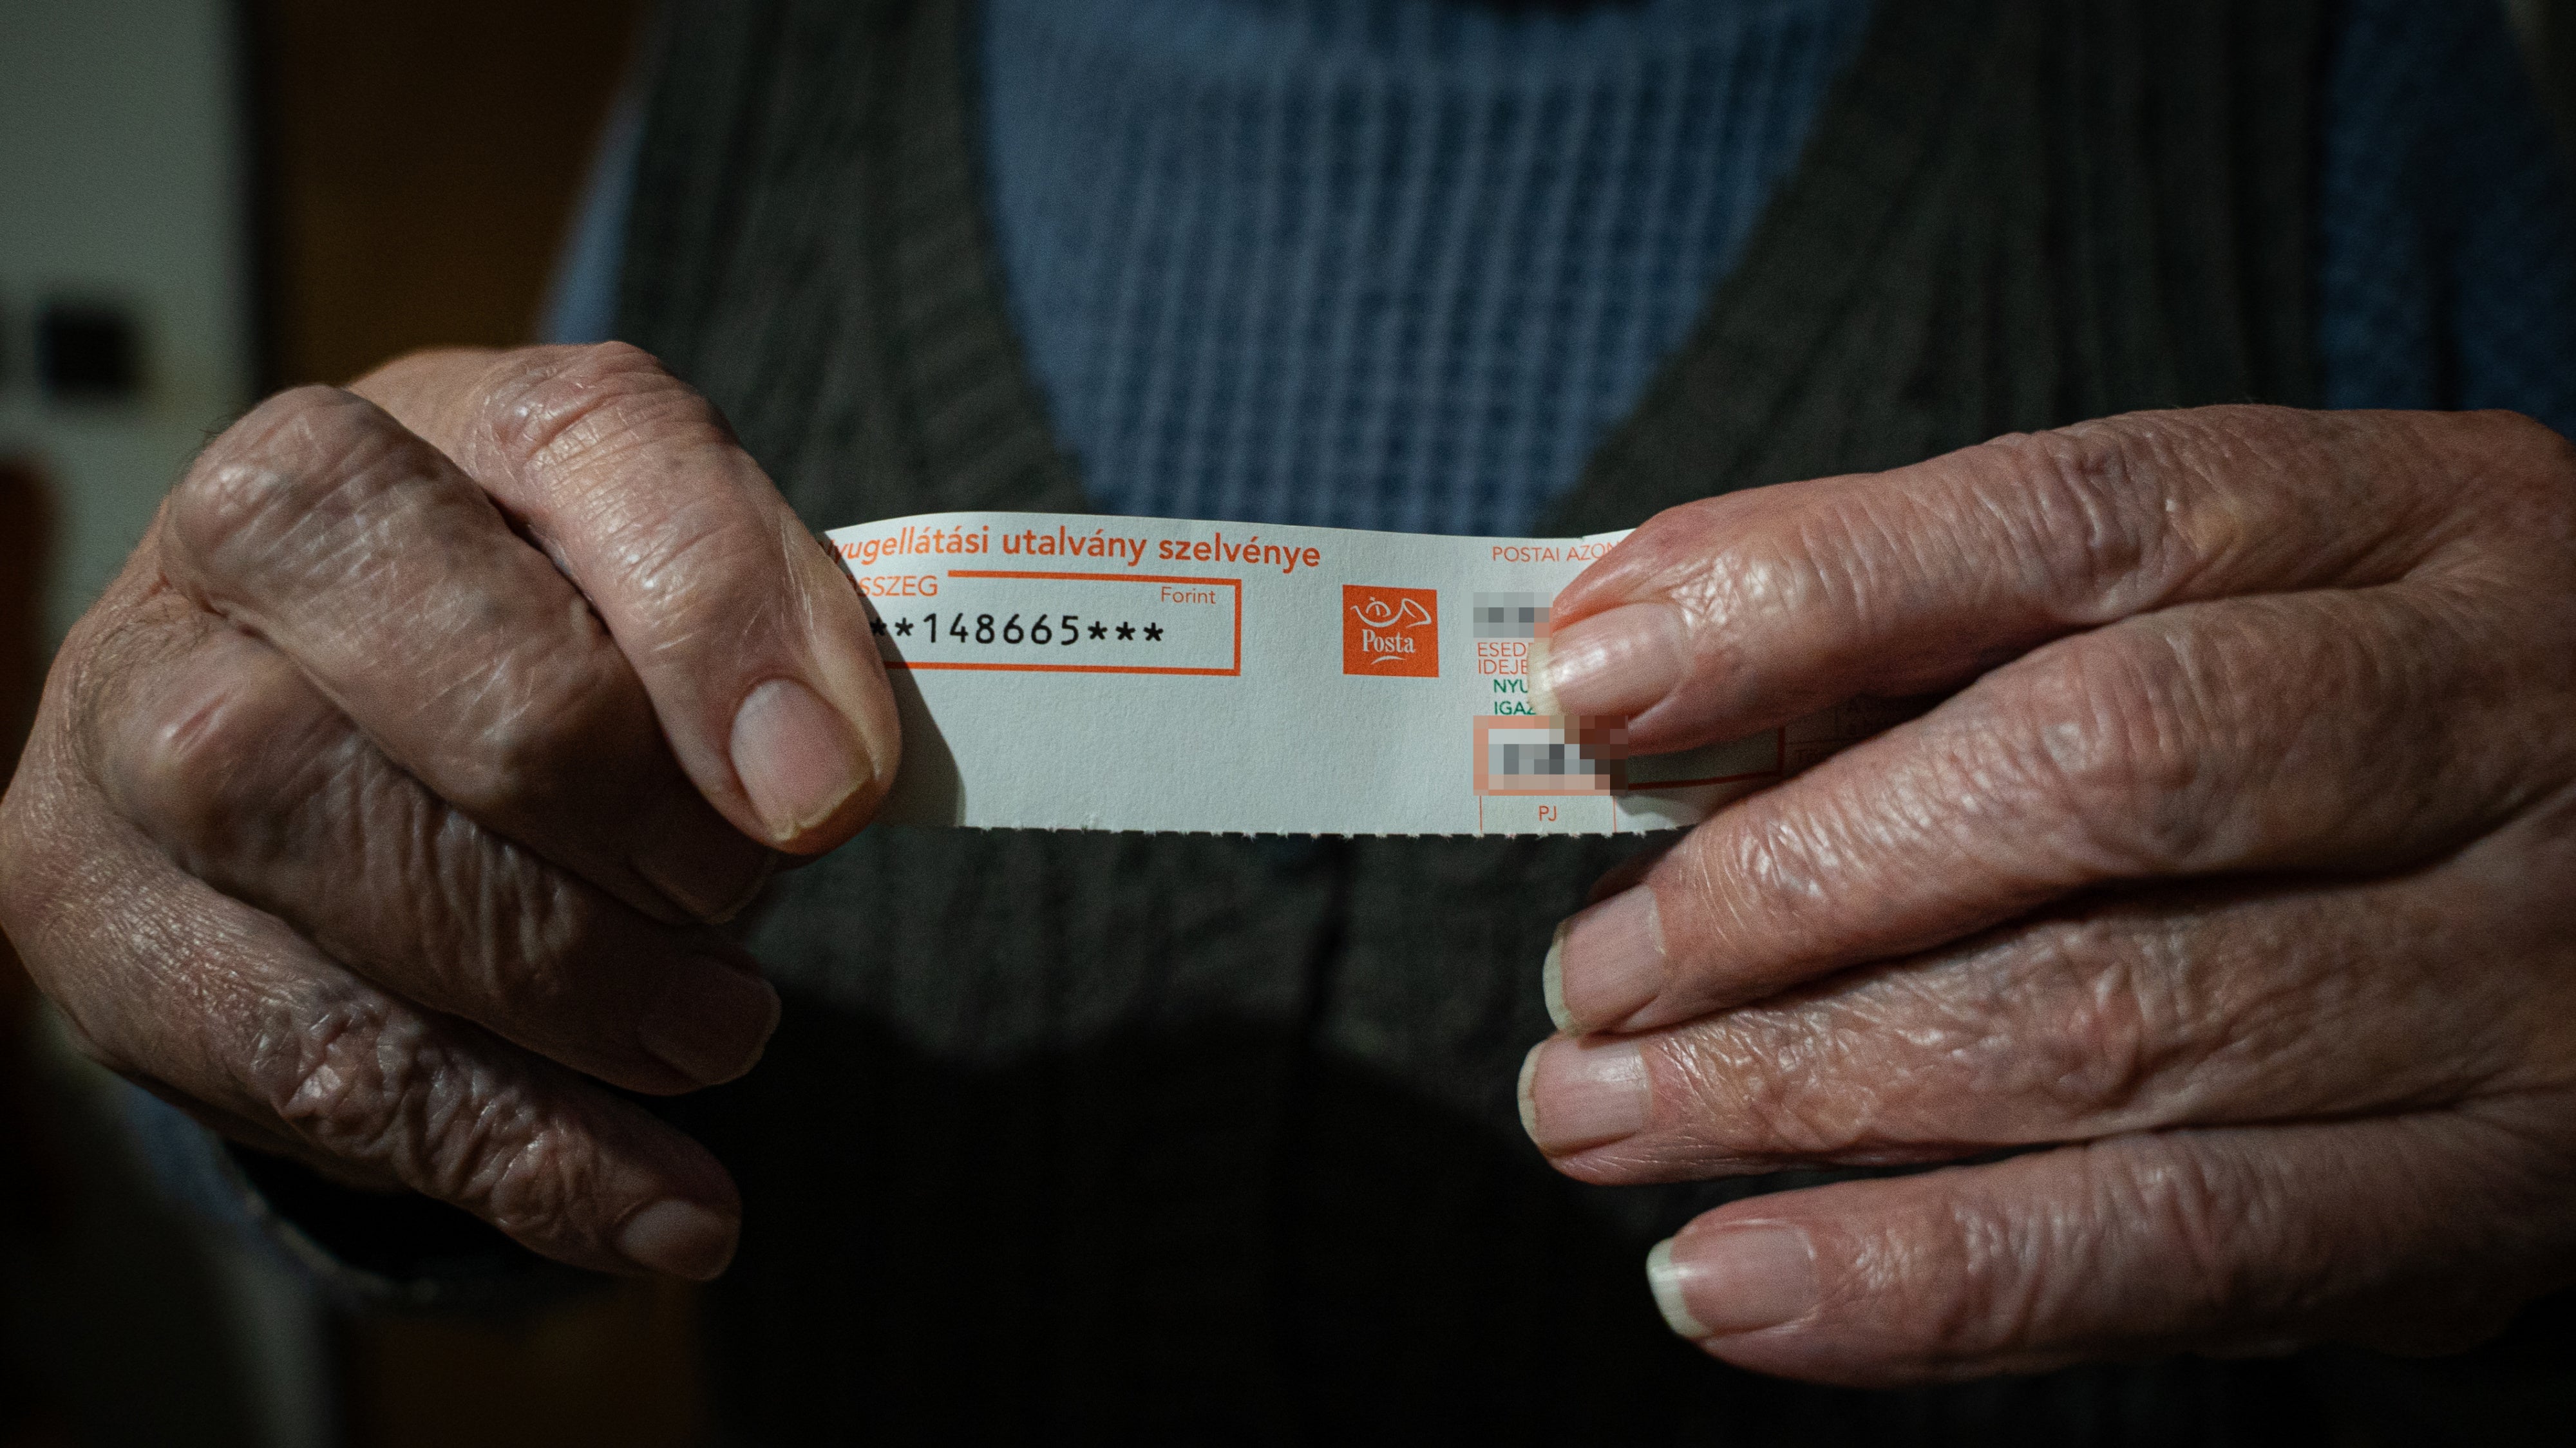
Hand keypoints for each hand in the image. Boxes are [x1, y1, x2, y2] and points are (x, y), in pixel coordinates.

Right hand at [0, 344, 898, 1278]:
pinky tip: (657, 1211)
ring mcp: (129, 720)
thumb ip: (780, 647)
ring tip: (716, 1039)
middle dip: (606, 794)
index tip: (830, 794)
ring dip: (555, 975)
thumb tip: (826, 781)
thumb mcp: (696, 612)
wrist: (367, 745)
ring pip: (304, 822)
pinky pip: (290, 1048)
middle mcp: (242, 537)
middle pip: (411, 635)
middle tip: (741, 901)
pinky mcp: (96, 917)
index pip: (587, 446)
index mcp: (441, 420)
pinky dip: (506, 1149)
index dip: (718, 617)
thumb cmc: (568, 656)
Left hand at [1517, 406, 2575, 1383]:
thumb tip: (1618, 629)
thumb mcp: (2198, 584)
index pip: (2074, 523)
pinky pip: (2186, 1247)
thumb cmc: (2334, 706)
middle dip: (1788, 889)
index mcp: (2403, 519)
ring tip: (1601, 1118)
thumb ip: (1916, 586)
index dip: (1809, 601)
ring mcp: (2521, 968)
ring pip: (2111, 1025)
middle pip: (2094, 774)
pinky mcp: (2499, 1188)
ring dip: (1804, 1091)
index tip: (1591, 689)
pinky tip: (1735, 1284)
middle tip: (1587, 980)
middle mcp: (2490, 717)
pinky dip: (1930, 1279)